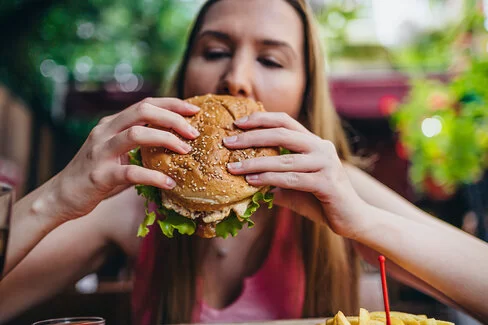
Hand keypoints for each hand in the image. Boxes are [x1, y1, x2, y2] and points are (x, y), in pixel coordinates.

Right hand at [53, 97, 200, 220]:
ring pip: (137, 134)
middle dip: (173, 118)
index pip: (145, 104)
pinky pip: (131, 172)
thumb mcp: (119, 155)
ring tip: (186, 151)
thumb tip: (178, 147)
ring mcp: (100, 152)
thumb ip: (140, 148)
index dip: (172, 103)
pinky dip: (154, 176)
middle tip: (194, 132)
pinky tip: (169, 184)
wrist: (62, 197)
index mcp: (112, 124)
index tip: (194, 109)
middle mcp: (105, 131)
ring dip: (166, 139)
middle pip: (143, 111)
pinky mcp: (100, 175)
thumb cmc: (97, 176)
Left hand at [223, 112, 366, 238]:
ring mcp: (326, 164)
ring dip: (255, 162)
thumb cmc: (320, 200)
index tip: (238, 123)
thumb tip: (243, 177)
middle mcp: (321, 147)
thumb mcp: (293, 185)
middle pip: (282, 134)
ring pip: (284, 159)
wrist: (353, 219)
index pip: (285, 121)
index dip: (261, 119)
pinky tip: (252, 181)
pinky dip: (270, 179)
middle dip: (252, 137)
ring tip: (232, 167)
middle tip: (228, 142)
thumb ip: (274, 178)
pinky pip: (292, 179)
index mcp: (313, 142)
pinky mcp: (327, 184)